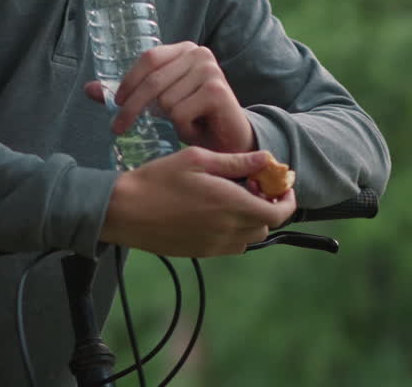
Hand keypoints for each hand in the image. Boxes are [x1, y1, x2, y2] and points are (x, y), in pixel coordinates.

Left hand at [84, 42, 254, 153]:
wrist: (231, 139)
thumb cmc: (194, 117)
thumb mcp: (159, 103)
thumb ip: (128, 94)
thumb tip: (88, 89)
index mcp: (184, 50)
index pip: (148, 59)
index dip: (127, 81)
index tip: (114, 104)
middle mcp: (200, 54)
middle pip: (152, 81)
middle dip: (131, 108)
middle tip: (118, 129)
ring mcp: (210, 71)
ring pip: (165, 101)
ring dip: (167, 121)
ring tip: (183, 123)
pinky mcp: (217, 91)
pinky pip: (179, 114)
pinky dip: (182, 128)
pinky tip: (195, 128)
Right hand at [99, 147, 295, 256]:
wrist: (124, 210)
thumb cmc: (158, 179)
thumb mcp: (198, 159)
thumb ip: (236, 162)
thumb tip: (267, 159)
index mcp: (230, 204)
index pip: (278, 214)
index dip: (287, 201)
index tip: (282, 186)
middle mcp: (226, 230)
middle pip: (265, 226)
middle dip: (267, 207)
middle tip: (253, 186)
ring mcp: (213, 245)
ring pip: (249, 238)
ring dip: (250, 220)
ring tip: (233, 198)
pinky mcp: (200, 253)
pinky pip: (230, 246)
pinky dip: (233, 230)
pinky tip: (215, 212)